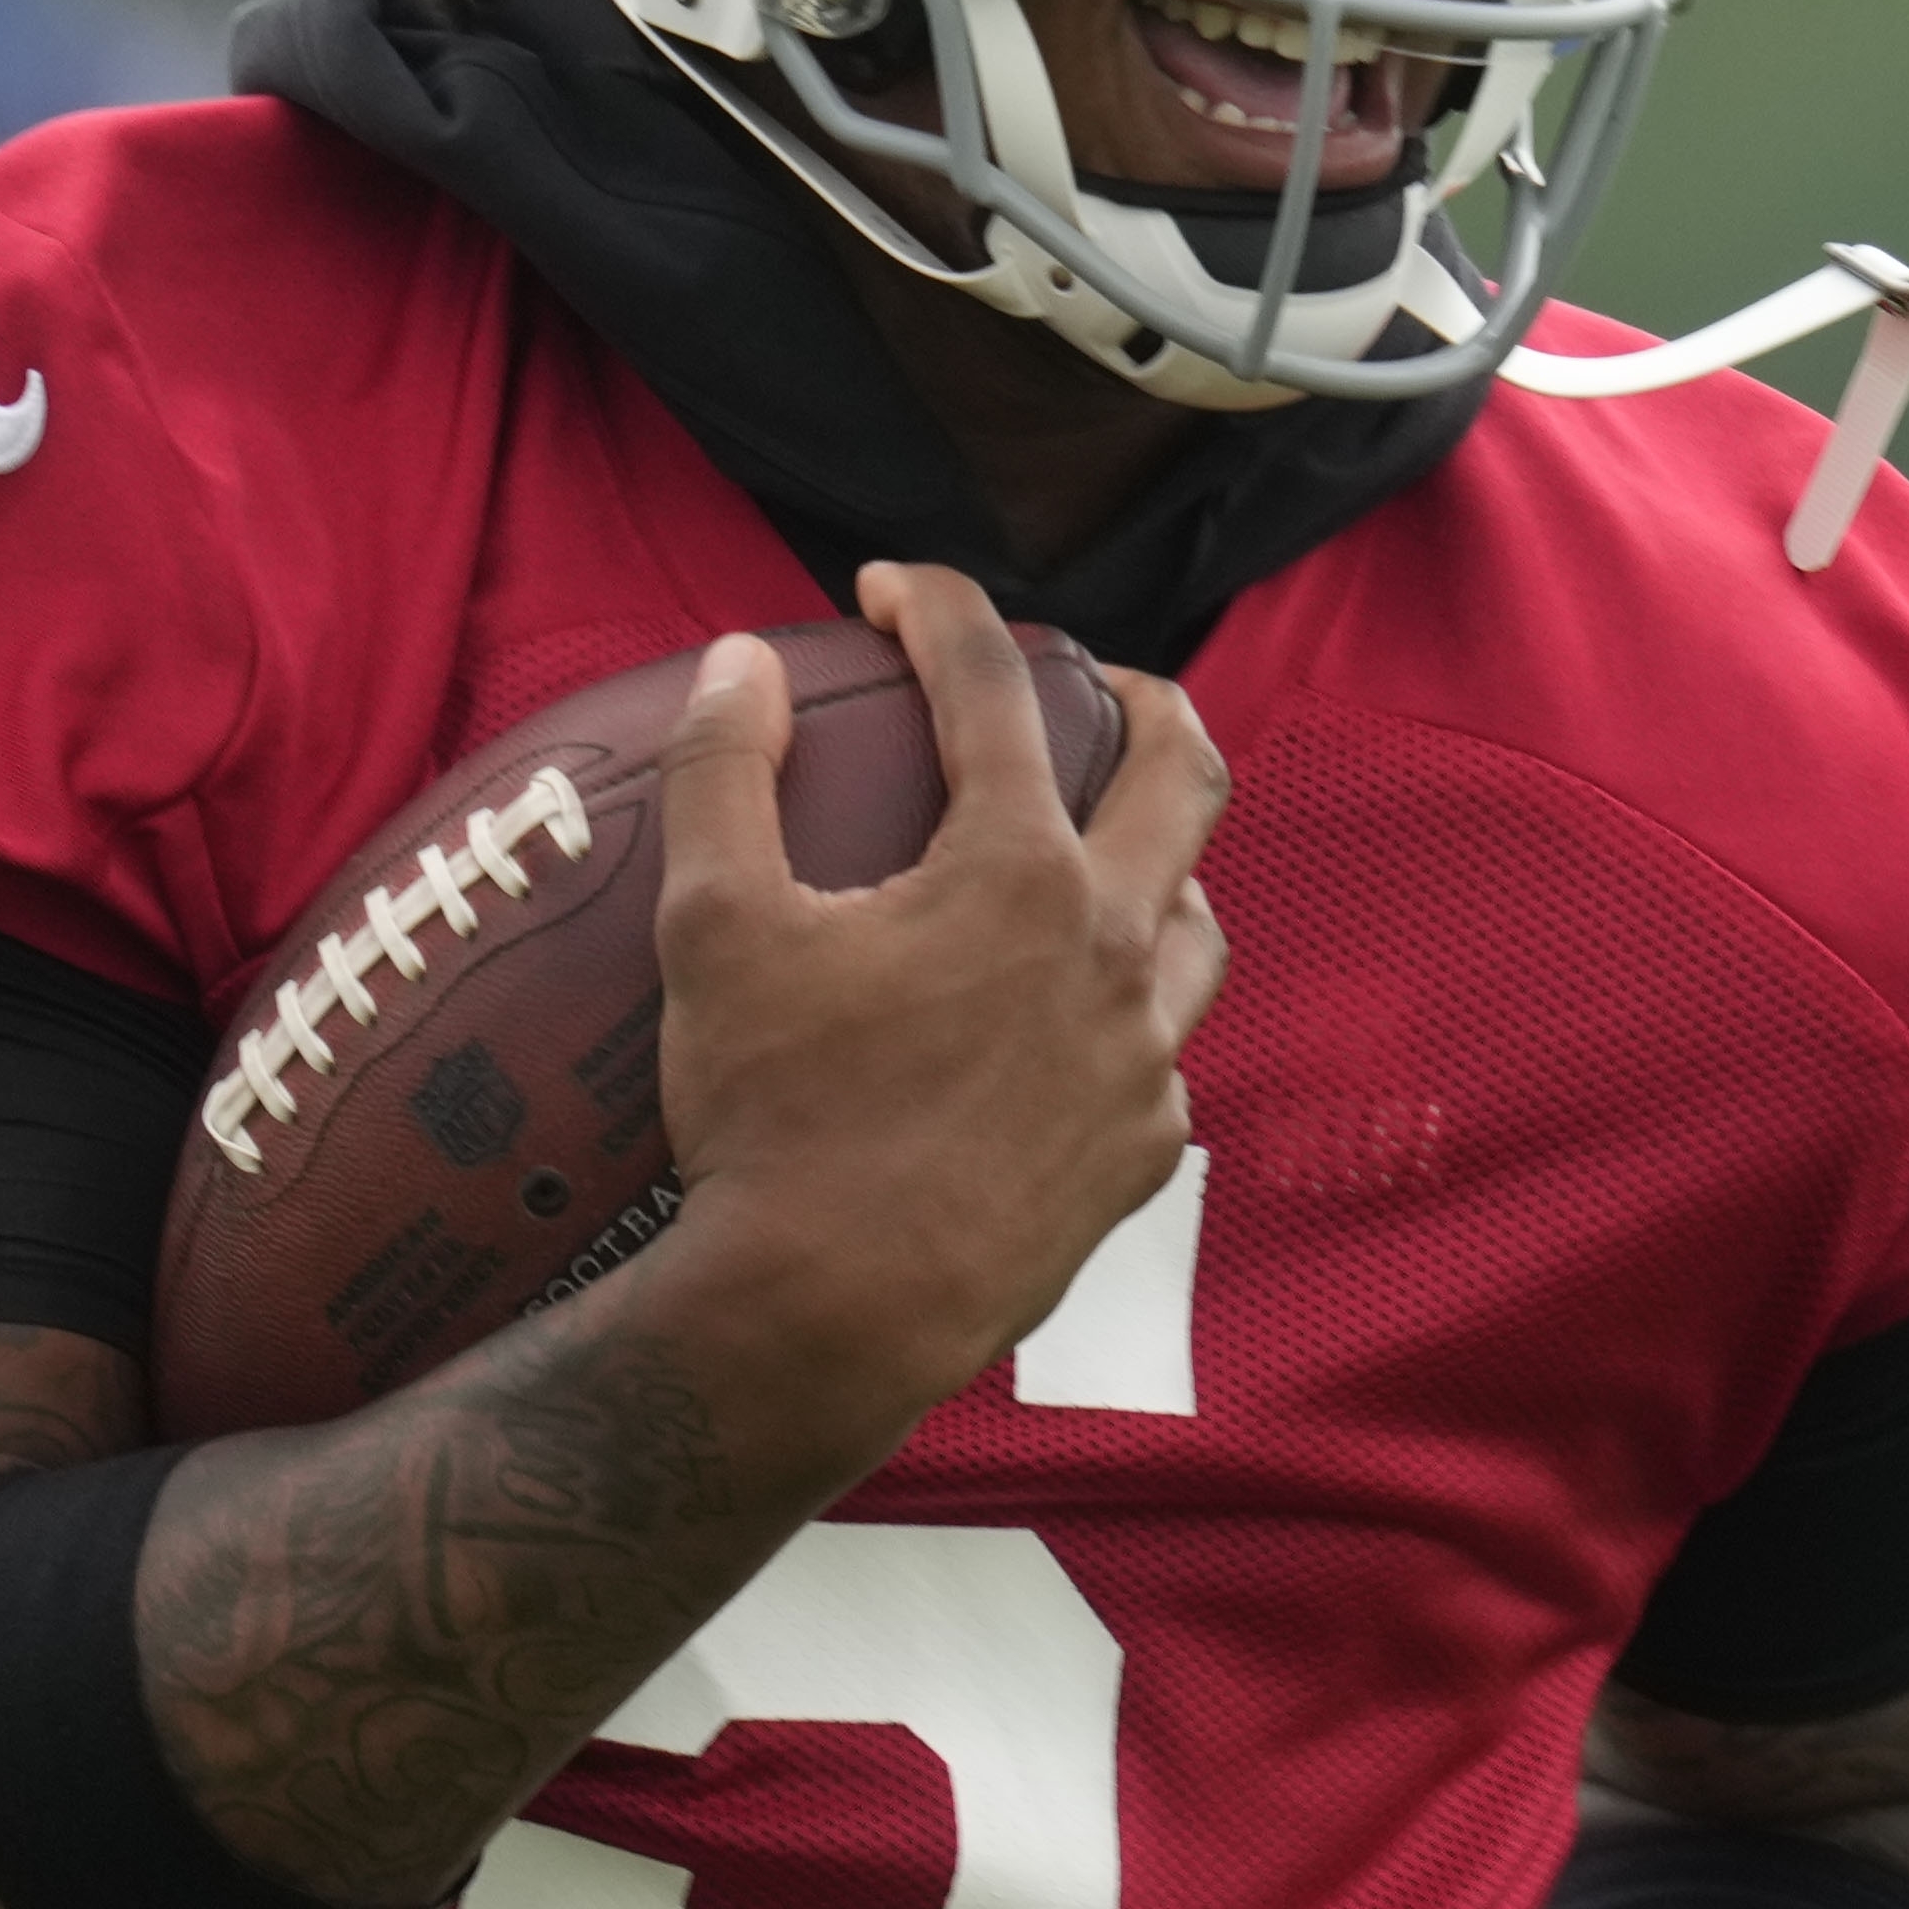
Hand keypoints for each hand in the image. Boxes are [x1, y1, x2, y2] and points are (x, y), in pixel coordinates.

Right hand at [648, 561, 1229, 1442]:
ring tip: (1093, 859)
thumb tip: (743, 661)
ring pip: (1198, 920)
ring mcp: (1144, 1056)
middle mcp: (1114, 948)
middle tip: (1082, 684)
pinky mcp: (1142, 1150)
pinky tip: (1063, 1029)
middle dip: (1137, 696)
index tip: (890, 591)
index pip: (994, 684)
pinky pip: (1160, 1054)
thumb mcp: (710, 929)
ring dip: (1155, 867)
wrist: (828, 1317)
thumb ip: (727, 772)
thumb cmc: (768, 1120)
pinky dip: (1120, 1015)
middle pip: (1183, 769)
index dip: (938, 609)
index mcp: (1017, 871)